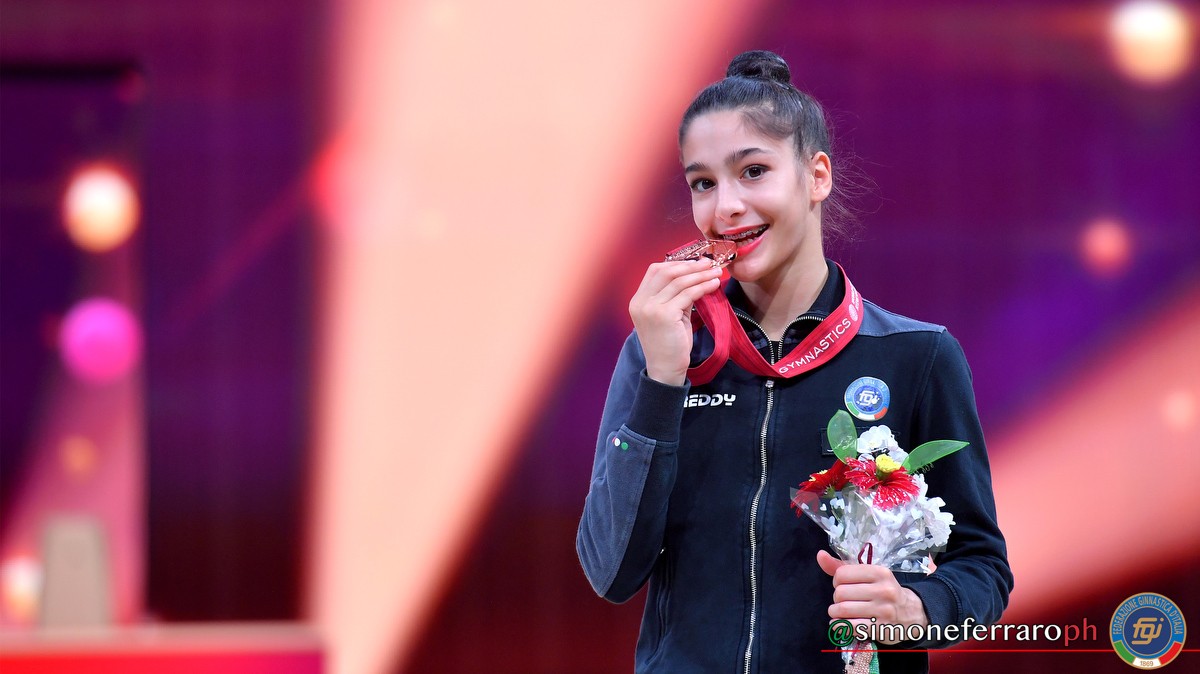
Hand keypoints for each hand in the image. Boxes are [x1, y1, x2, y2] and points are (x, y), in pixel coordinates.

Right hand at [628, 259, 722, 385]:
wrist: (665, 369)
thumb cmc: (669, 344)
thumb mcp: (670, 315)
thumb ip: (676, 297)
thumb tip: (696, 277)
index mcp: (638, 300)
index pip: (655, 271)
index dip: (676, 263)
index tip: (695, 263)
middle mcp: (641, 302)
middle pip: (667, 272)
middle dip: (691, 265)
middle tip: (710, 263)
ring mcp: (651, 308)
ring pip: (679, 282)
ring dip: (700, 274)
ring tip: (716, 272)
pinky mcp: (664, 315)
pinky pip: (688, 294)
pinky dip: (703, 286)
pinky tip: (714, 284)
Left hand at [817, 550, 928, 644]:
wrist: (911, 613)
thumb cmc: (883, 591)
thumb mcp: (867, 575)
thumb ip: (841, 566)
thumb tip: (820, 555)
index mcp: (879, 572)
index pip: (842, 574)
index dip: (837, 581)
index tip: (844, 585)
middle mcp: (883, 590)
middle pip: (840, 593)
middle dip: (836, 598)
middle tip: (843, 601)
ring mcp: (883, 610)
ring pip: (842, 610)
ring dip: (835, 613)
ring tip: (838, 612)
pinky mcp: (880, 629)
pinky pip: (849, 627)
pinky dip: (838, 625)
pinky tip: (841, 623)